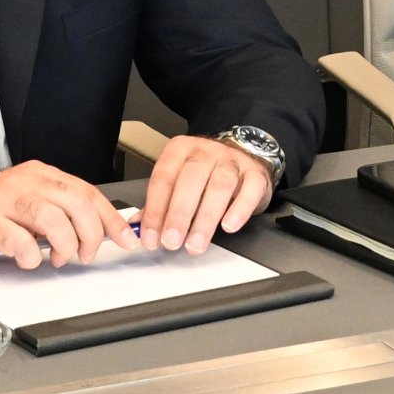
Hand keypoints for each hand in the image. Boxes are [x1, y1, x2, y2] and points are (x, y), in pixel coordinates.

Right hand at [0, 161, 134, 269]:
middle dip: (90, 236)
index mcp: (39, 174)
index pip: (87, 192)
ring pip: (53, 219)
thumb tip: (99, 232)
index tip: (125, 239)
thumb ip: (59, 215)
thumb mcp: (27, 208)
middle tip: (84, 256)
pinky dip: (32, 256)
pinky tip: (27, 260)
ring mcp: (3, 198)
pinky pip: (21, 241)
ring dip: (64, 246)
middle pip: (76, 204)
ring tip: (57, 260)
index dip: (110, 218)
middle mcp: (24, 180)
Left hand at [135, 131, 275, 250]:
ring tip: (196, 242)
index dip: (155, 210)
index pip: (164, 178)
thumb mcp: (179, 181)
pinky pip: (250, 190)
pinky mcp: (255, 174)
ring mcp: (233, 160)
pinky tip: (228, 226)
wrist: (243, 156)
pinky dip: (239, 209)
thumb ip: (160, 202)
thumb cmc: (206, 173)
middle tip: (172, 241)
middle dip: (179, 214)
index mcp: (181, 150)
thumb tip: (137, 228)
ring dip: (206, 217)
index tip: (151, 237)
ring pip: (220, 185)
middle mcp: (206, 151)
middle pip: (191, 179)